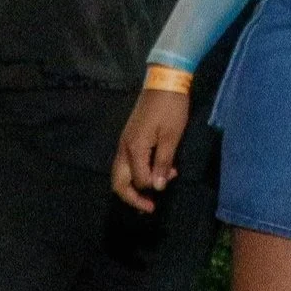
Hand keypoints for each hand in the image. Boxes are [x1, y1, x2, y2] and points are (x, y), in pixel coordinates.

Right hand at [111, 87, 190, 213]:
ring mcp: (124, 143)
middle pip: (118, 182)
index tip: (171, 180)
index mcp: (134, 148)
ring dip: (134, 186)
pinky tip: (154, 169)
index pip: (139, 179)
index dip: (153, 186)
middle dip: (131, 197)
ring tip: (154, 189)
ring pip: (120, 174)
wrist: (164, 82)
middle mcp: (124, 148)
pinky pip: (127, 163)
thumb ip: (162, 162)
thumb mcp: (172, 136)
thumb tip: (157, 187)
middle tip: (148, 207)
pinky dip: (137, 173)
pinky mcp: (129, 138)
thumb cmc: (171, 108)